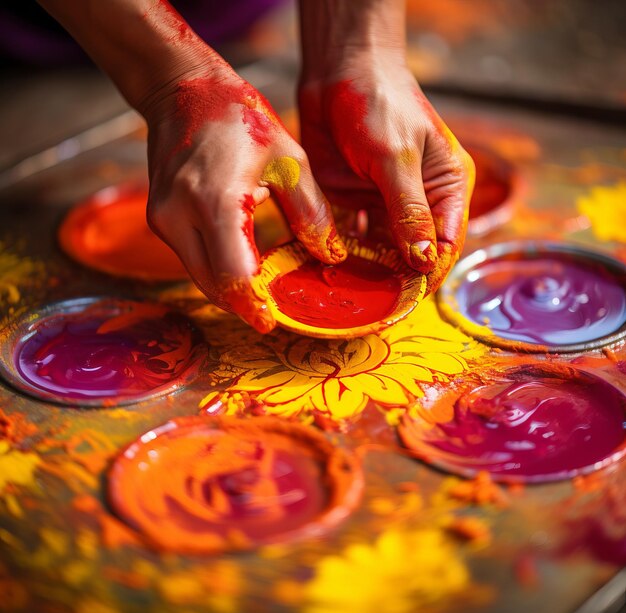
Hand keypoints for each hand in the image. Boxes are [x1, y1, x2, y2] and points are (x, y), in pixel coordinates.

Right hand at [144, 68, 345, 332]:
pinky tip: (242, 265)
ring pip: (200, 276)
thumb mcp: (290, 161)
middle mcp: (180, 217)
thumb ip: (312, 214)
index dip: (253, 306)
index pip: (233, 276)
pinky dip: (217, 269)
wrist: (183, 92)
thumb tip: (331, 257)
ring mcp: (163, 220)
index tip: (271, 323)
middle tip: (271, 313)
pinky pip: (192, 258)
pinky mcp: (159, 219)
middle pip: (213, 285)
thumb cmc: (241, 119)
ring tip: (262, 293)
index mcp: (216, 202)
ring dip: (230, 288)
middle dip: (243, 304)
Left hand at [298, 53, 473, 292]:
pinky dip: (346, 254)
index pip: (444, 243)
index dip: (429, 272)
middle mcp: (420, 201)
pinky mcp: (356, 203)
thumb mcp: (396, 157)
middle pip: (414, 253)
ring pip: (384, 251)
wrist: (337, 74)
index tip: (406, 298)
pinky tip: (333, 270)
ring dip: (369, 271)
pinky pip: (355, 238)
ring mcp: (386, 204)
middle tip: (372, 303)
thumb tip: (425, 261)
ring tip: (350, 293)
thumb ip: (409, 209)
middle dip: (397, 278)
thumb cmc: (379, 103)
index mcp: (446, 188)